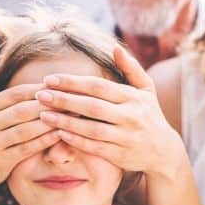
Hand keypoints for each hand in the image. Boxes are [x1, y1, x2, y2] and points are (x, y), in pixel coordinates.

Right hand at [0, 48, 60, 192]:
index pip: (17, 93)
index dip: (40, 89)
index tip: (62, 86)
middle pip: (24, 110)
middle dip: (50, 104)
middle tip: (74, 100)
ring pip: (27, 129)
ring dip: (52, 121)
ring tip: (72, 116)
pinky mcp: (0, 161)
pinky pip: (27, 148)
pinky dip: (45, 140)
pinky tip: (62, 134)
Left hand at [35, 45, 186, 178]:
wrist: (164, 151)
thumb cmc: (150, 115)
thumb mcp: (146, 89)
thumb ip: (130, 68)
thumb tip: (115, 48)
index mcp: (132, 97)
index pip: (98, 87)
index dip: (73, 82)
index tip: (50, 79)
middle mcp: (130, 116)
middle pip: (91, 106)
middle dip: (64, 100)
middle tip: (40, 95)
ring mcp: (125, 137)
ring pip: (90, 129)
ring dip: (65, 122)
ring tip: (43, 115)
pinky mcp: (120, 156)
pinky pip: (94, 147)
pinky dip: (75, 140)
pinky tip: (58, 133)